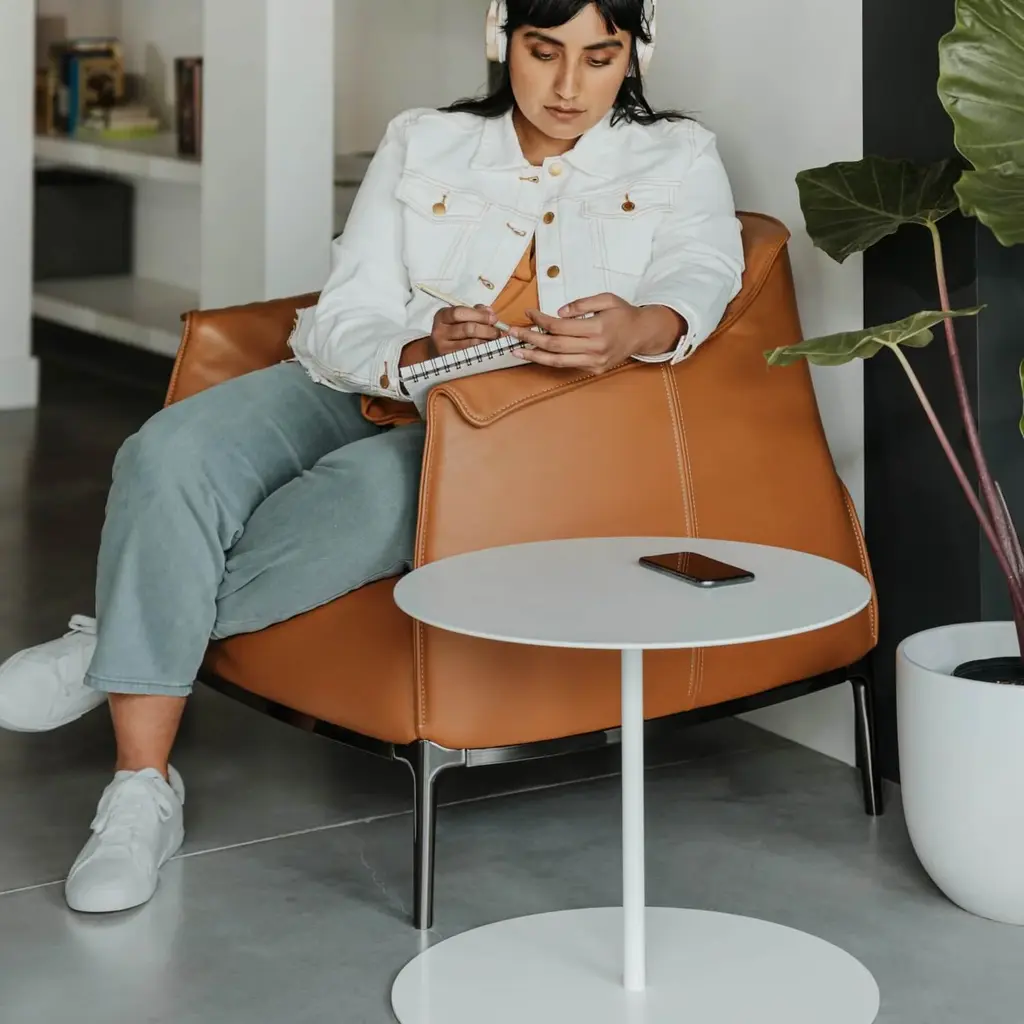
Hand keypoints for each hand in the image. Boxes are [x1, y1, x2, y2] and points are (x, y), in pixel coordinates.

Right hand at [427, 304, 502, 357]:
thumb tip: (490, 313)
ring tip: (494, 339)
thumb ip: (477, 311)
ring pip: (472, 343)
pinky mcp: (451, 361)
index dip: (479, 315)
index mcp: (442, 316)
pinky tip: (489, 348)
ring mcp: (443, 348)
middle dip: (487, 329)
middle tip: (497, 331)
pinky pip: (472, 355)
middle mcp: (439, 332)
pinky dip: (484, 350)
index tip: (493, 318)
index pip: (459, 313)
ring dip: (488, 341)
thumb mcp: (462, 316)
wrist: (440, 349)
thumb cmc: (456, 330)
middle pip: (467, 329)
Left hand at [511, 294, 685, 372]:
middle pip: (555, 345)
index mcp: (597, 328)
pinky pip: (567, 366)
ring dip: (535, 356)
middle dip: (530, 339)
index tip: (528, 313)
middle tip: (513, 333)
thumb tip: (559, 312)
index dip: (541, 320)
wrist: (642, 334)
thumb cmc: (623, 314)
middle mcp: (595, 347)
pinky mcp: (594, 369)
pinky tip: (536, 354)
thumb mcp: (606, 299)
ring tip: (517, 351)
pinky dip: (550, 360)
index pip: (560, 326)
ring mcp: (595, 361)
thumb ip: (582, 303)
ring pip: (558, 361)